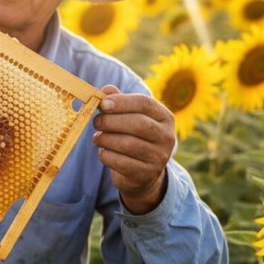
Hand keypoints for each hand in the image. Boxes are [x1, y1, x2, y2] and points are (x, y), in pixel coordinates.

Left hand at [92, 85, 175, 213]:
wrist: (142, 173)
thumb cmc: (133, 137)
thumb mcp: (129, 117)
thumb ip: (119, 102)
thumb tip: (106, 90)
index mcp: (165, 117)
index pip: (145, 103)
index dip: (121, 102)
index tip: (103, 104)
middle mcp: (167, 137)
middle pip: (137, 123)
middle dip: (111, 121)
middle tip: (96, 122)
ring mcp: (159, 157)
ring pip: (127, 144)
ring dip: (105, 139)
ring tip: (97, 138)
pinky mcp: (146, 174)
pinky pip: (121, 162)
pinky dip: (106, 155)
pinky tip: (103, 152)